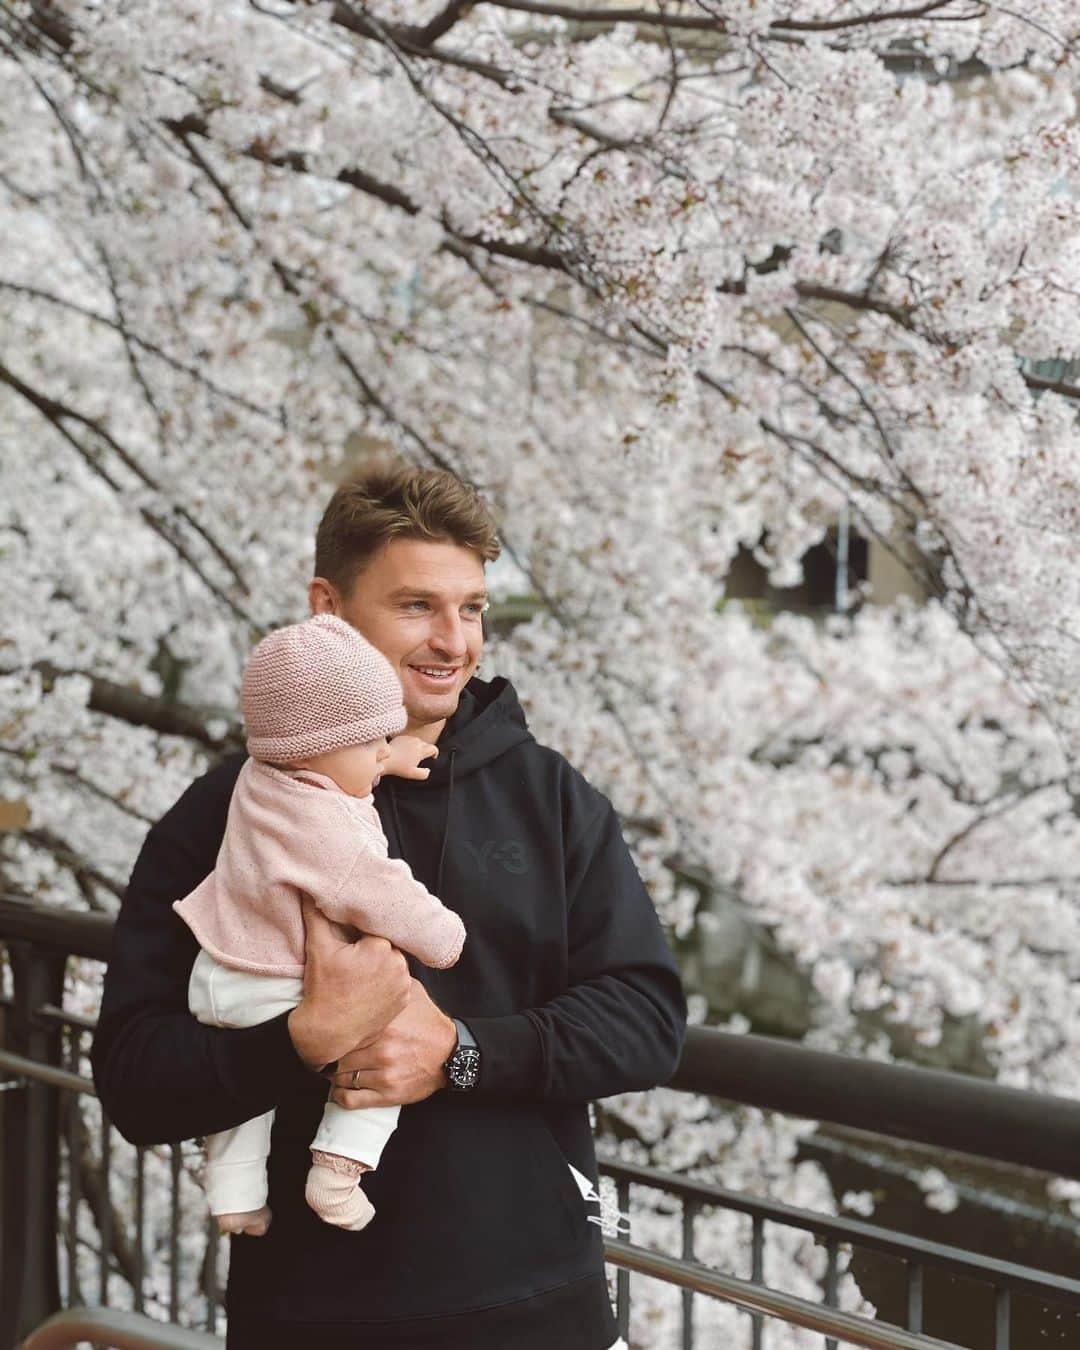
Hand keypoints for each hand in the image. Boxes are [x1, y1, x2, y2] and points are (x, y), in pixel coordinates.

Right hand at [288, 896, 410, 1070]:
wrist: (328, 1032)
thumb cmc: (322, 989)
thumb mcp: (318, 947)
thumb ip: (317, 914)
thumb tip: (311, 890)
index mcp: (381, 945)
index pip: (375, 925)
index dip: (360, 930)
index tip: (349, 939)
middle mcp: (399, 962)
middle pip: (385, 942)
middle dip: (371, 945)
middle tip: (352, 958)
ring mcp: (404, 983)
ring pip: (392, 960)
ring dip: (380, 962)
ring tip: (359, 973)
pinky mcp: (404, 998)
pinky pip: (398, 979)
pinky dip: (387, 979)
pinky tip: (369, 985)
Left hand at [327, 979, 457, 1108]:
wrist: (452, 1054)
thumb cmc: (428, 1023)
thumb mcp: (412, 993)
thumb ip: (388, 980)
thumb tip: (367, 962)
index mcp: (383, 1025)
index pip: (341, 1029)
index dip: (330, 1029)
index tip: (326, 1029)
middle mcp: (381, 1050)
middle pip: (337, 1054)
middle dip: (330, 1052)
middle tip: (327, 1049)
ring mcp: (384, 1074)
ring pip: (340, 1077)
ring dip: (334, 1074)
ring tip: (333, 1067)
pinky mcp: (388, 1094)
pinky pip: (351, 1099)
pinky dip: (340, 1096)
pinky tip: (338, 1088)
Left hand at [383, 735, 437, 780]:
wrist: (384, 759)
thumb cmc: (398, 767)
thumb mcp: (413, 774)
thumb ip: (424, 774)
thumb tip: (428, 770)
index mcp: (421, 750)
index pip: (434, 749)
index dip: (435, 754)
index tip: (432, 758)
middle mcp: (416, 742)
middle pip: (426, 745)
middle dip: (425, 751)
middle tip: (419, 759)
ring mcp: (408, 738)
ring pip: (418, 741)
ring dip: (417, 747)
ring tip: (410, 755)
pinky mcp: (401, 737)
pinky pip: (409, 740)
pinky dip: (408, 744)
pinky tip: (403, 751)